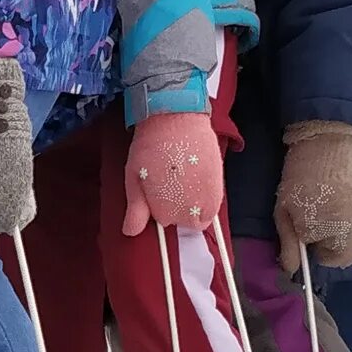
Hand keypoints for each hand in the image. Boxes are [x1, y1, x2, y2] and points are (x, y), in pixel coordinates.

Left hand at [122, 109, 221, 234]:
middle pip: (186, 222)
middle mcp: (190, 210)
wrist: (176, 119)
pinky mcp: (220, 184)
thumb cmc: (150, 148)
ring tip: (183, 181)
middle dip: (178, 209)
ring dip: (194, 205)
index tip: (155, 189)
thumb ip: (135, 210)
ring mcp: (209, 198)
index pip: (164, 221)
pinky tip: (197, 178)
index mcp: (166, 211)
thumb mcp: (134, 179)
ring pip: (202, 215)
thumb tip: (131, 232)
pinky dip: (207, 196)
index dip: (158, 206)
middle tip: (170, 184)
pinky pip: (215, 203)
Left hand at [273, 121, 351, 274]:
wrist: (327, 142)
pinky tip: (331, 197)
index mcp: (337, 239)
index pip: (327, 261)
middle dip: (326, 240)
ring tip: (320, 205)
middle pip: (342, 251)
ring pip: (349, 236)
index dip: (312, 249)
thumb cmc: (300, 180)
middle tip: (309, 217)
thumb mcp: (285, 214)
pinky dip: (343, 214)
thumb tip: (291, 270)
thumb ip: (289, 245)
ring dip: (336, 228)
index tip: (302, 232)